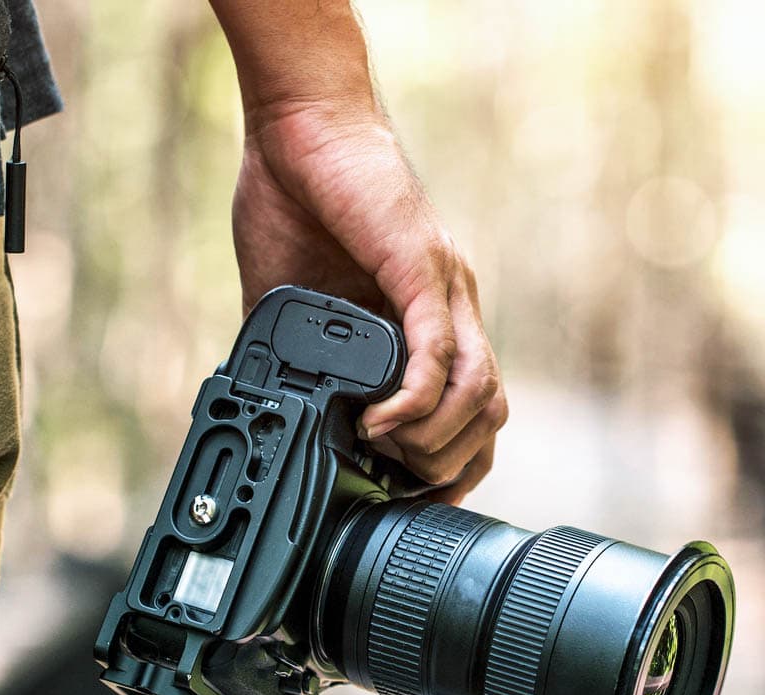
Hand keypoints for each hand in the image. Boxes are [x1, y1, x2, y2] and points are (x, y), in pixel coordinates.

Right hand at [229, 100, 504, 504]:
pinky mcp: (421, 270)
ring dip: (435, 442)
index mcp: (428, 319)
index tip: (406, 498)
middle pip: (490, 414)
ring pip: (479, 392)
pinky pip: (438, 353)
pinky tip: (379, 422)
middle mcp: (451, 308)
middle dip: (450, 467)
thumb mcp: (294, 303)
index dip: (449, 465)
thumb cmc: (297, 198)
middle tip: (397, 489)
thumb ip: (299, 357)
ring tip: (383, 454)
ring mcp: (443, 290)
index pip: (470, 412)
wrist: (299, 127)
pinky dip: (415, 400)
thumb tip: (274, 412)